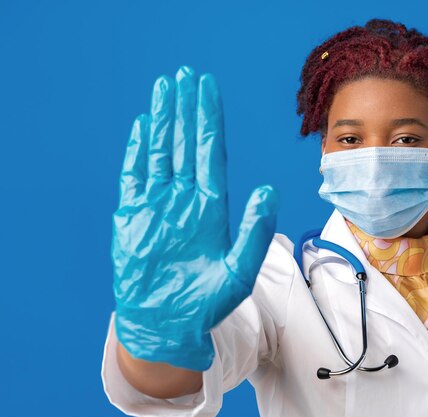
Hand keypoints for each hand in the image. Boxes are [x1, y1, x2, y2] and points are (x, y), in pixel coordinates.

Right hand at [112, 66, 278, 370]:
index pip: (211, 153)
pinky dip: (136, 152)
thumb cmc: (205, 304)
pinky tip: (143, 127)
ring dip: (163, 121)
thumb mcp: (239, 270)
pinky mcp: (133, 217)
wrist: (166, 325)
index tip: (209, 90)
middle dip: (187, 110)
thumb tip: (270, 189)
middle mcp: (185, 199)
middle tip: (187, 76)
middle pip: (186, 144)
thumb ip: (255, 230)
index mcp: (211, 207)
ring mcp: (157, 205)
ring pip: (160, 152)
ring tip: (165, 88)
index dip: (210, 120)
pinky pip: (134, 177)